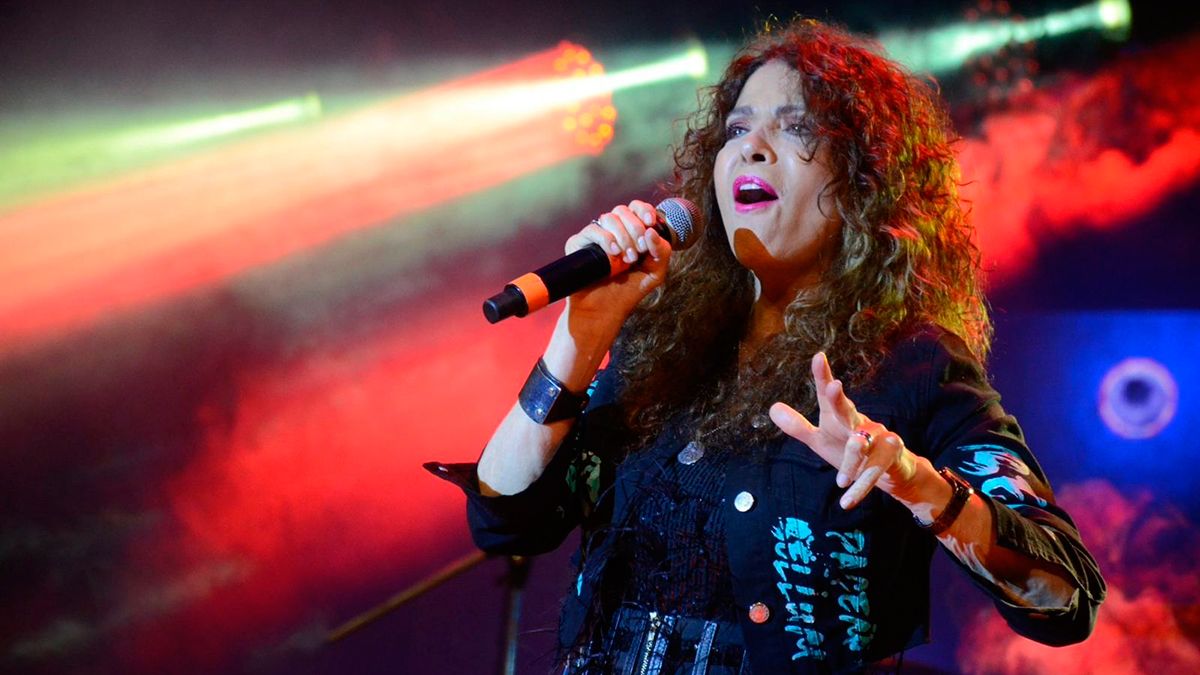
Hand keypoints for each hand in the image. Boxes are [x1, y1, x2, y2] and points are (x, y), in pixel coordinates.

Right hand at [564, 200, 672, 322]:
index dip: (644, 210)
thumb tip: (651, 230)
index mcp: (630, 232)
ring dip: (623, 237)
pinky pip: (593, 230)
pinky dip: (606, 239)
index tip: (650, 223)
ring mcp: (595, 236)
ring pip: (609, 218)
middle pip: (624, 211)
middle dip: (635, 229)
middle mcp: (612, 231)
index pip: (636, 208)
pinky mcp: (578, 244)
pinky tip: (614, 254)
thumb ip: (662, 252)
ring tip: (627, 259)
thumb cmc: (628, 292)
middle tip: (638, 254)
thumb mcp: (655, 273)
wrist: (603, 312)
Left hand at [769, 352, 917, 508]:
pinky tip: (846, 501)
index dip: (823, 376)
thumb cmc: (852, 450)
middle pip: (848, 411)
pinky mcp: (891, 458)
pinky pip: (874, 473)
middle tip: (833, 387)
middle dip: (840, 400)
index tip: (818, 357)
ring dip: (852, 460)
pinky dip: (860, 488)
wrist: (893, 471)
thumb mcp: (821, 440)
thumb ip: (798, 427)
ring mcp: (879, 439)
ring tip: (840, 478)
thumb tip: (772, 408)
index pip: (829, 395)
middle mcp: (860, 423)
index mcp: (840, 417)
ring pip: (862, 446)